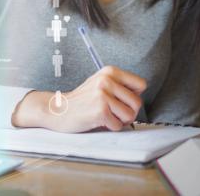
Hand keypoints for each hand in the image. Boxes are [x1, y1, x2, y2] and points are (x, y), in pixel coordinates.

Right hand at [11, 66, 146, 132]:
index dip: (134, 96)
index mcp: (110, 71)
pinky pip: (118, 125)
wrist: (58, 110)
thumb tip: (140, 96)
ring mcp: (103, 95)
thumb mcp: (101, 84)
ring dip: (119, 121)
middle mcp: (107, 80)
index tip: (121, 100)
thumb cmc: (82, 101)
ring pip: (130, 115)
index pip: (141, 84)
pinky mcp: (100, 110)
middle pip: (137, 102)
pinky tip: (98, 121)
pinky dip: (110, 127)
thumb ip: (119, 86)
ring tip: (106, 117)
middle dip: (128, 112)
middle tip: (113, 113)